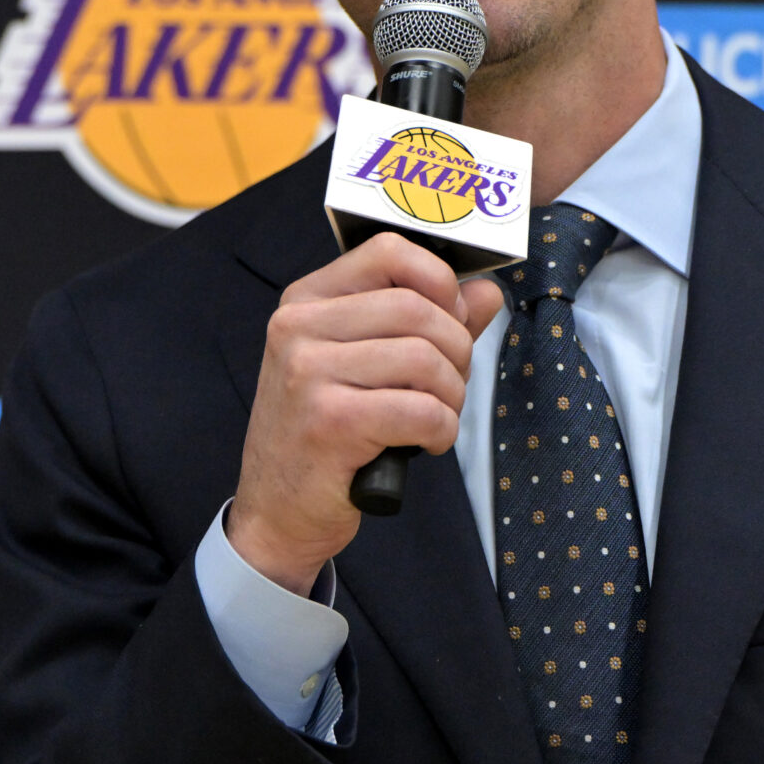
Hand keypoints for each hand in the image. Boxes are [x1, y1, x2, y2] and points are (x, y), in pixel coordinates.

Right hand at [228, 232, 506, 591]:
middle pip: (417, 308)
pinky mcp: (329, 421)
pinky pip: (421, 410)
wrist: (277, 511)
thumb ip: (430, 323)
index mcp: (307, 301)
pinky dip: (442, 430)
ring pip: (425, 359)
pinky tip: (426, 444)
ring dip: (452, 396)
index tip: (452, 318)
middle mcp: (299, 327)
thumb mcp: (368, 367)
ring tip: (437, 419)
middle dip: (456, 351)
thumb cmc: (325, 434)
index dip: (439, 281)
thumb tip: (487, 291)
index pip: (389, 251)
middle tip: (449, 387)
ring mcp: (308, 373)